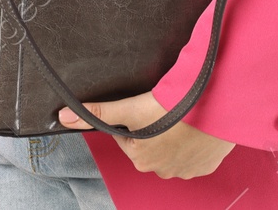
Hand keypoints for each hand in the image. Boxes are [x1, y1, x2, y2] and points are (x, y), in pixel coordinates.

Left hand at [57, 93, 235, 179]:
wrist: (215, 110)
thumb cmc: (174, 108)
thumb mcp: (131, 108)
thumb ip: (98, 113)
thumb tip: (62, 117)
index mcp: (139, 159)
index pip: (125, 136)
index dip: (131, 118)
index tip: (143, 106)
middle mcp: (161, 170)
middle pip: (147, 143)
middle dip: (152, 128)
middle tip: (162, 108)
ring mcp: (185, 170)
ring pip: (170, 149)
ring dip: (172, 135)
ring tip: (179, 115)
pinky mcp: (205, 166)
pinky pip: (193, 153)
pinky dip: (192, 141)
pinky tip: (194, 126)